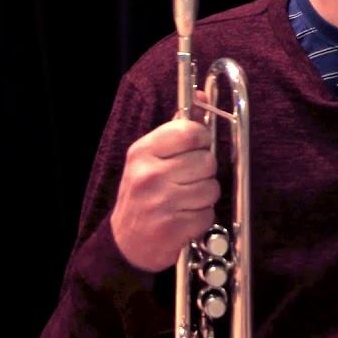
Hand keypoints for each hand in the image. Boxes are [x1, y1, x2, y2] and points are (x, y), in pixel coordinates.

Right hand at [110, 92, 218, 271]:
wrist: (125, 242)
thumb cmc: (144, 193)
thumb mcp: (152, 155)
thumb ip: (179, 126)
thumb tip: (201, 96)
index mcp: (144, 151)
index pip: (192, 132)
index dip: (201, 141)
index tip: (194, 150)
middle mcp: (149, 174)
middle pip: (207, 161)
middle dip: (204, 173)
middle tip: (185, 181)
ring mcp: (159, 203)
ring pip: (211, 189)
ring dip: (204, 198)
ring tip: (184, 201)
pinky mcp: (171, 228)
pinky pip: (207, 215)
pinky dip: (201, 219)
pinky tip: (183, 218)